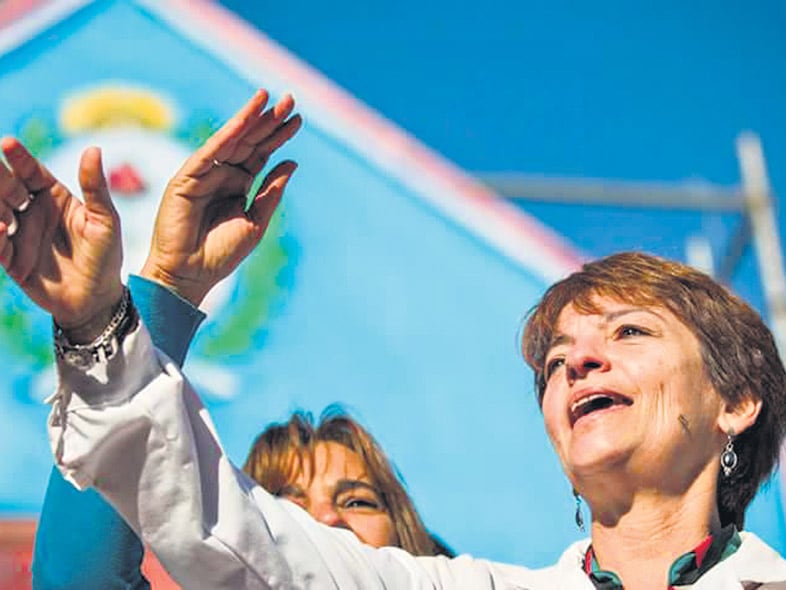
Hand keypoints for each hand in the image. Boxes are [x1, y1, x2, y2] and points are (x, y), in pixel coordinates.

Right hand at [0, 138, 122, 341]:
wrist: (97, 299)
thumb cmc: (105, 256)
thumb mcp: (105, 220)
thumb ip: (95, 187)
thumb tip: (94, 149)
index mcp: (54, 197)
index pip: (31, 171)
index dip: (19, 157)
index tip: (8, 142)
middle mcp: (32, 211)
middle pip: (8, 187)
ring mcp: (19, 234)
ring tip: (0, 198)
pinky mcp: (11, 259)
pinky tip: (0, 228)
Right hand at [140, 89, 301, 305]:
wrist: (191, 276)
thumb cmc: (221, 254)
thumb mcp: (256, 221)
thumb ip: (271, 191)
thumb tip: (292, 162)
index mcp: (239, 186)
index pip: (261, 154)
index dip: (278, 136)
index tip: (297, 118)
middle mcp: (222, 176)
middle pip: (249, 142)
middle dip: (268, 121)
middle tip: (289, 100)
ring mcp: (203, 175)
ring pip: (231, 141)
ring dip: (249, 119)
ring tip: (269, 99)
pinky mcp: (186, 178)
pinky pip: (210, 152)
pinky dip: (227, 134)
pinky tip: (244, 120)